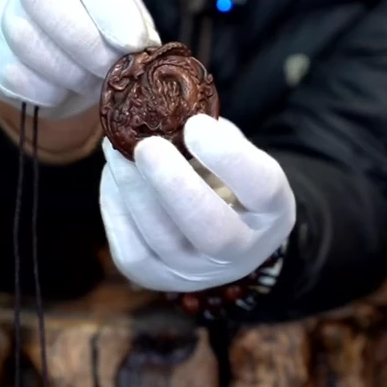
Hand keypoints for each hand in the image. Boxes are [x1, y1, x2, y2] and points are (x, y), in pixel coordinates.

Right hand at [0, 0, 159, 118]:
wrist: (62, 52)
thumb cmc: (104, 28)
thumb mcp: (129, 16)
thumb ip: (135, 28)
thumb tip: (140, 52)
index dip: (112, 11)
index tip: (134, 45)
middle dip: (84, 42)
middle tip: (112, 71)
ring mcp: (4, 9)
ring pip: (25, 39)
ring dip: (68, 72)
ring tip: (94, 83)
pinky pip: (13, 74)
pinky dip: (47, 91)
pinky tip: (65, 90)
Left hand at [99, 114, 295, 292]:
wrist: (218, 227)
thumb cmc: (225, 176)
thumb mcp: (232, 149)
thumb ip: (208, 133)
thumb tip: (165, 108)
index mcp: (272, 211)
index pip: (261, 187)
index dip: (228, 156)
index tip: (195, 125)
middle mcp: (241, 251)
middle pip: (211, 230)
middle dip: (174, 185)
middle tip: (146, 145)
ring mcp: (197, 273)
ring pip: (162, 241)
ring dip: (134, 191)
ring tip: (117, 150)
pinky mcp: (156, 277)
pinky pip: (131, 249)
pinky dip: (116, 208)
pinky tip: (115, 177)